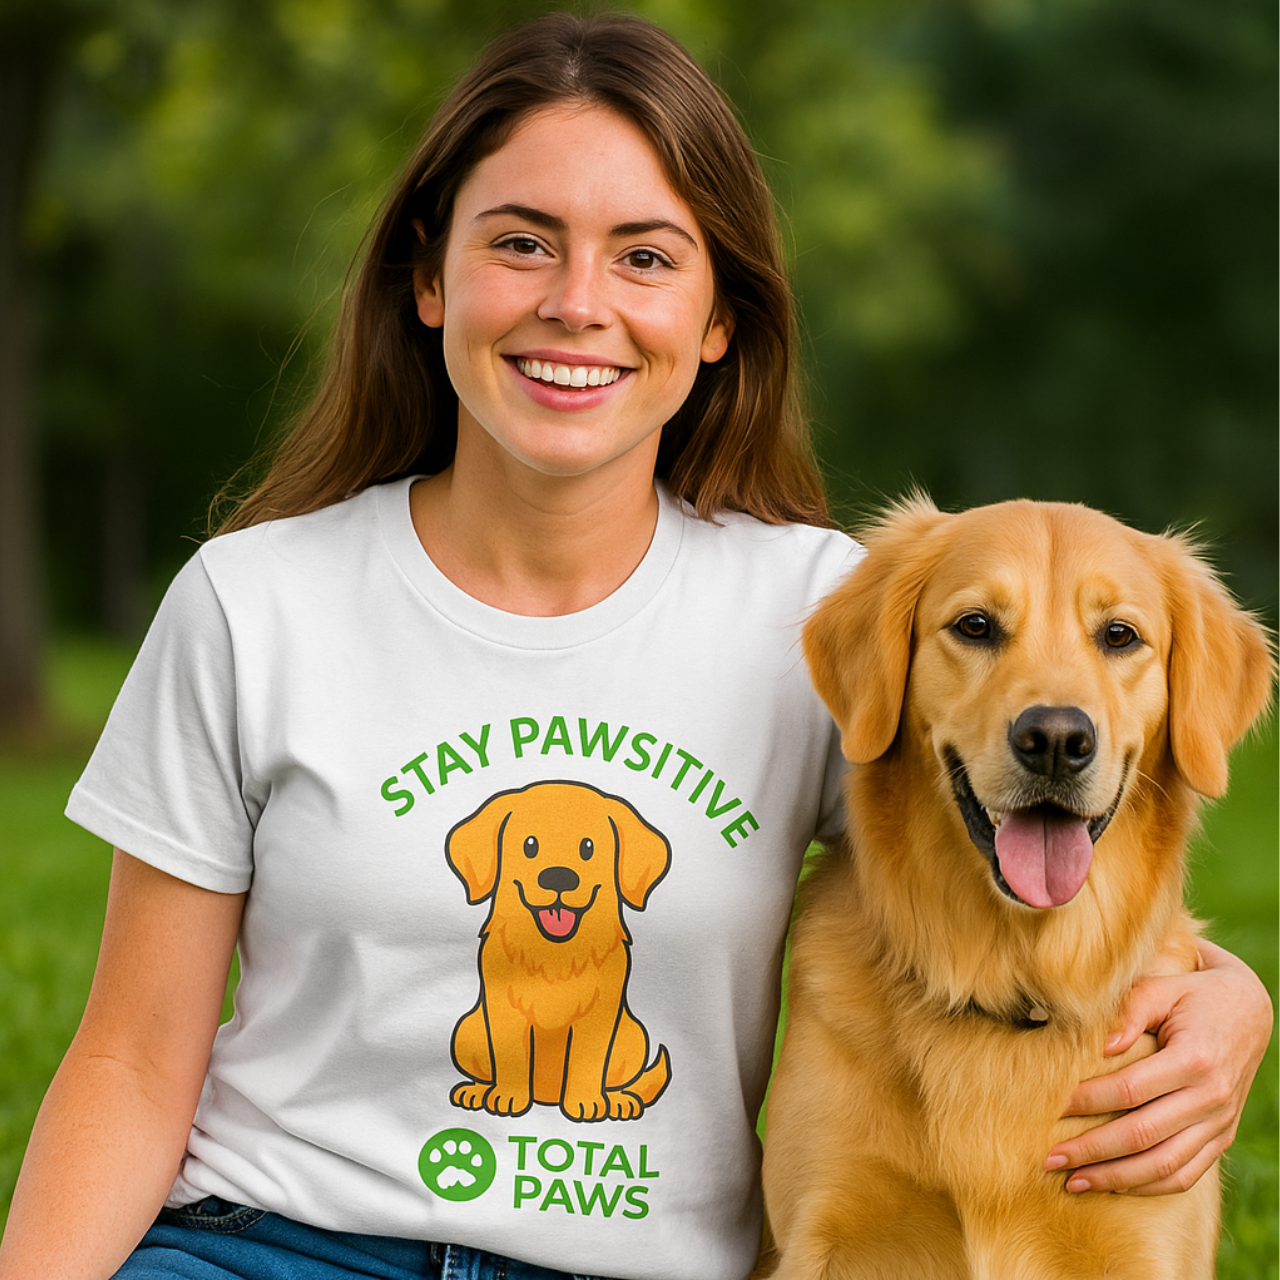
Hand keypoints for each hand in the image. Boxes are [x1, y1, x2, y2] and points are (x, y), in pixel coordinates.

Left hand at [1044, 939, 1273, 1194]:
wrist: (1249, 1011)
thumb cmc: (1193, 994)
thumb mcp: (1163, 987)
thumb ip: (1130, 1010)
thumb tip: (1102, 1045)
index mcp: (1195, 1060)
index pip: (1130, 1090)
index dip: (1087, 1101)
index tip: (1051, 1108)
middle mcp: (1211, 1098)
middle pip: (1142, 1136)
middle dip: (1091, 1150)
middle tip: (1049, 1158)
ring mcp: (1220, 1123)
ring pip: (1164, 1165)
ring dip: (1115, 1178)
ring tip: (1073, 1183)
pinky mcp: (1222, 1137)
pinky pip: (1186, 1174)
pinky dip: (1148, 1186)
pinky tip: (1113, 1186)